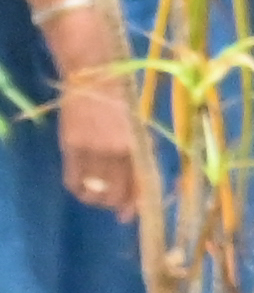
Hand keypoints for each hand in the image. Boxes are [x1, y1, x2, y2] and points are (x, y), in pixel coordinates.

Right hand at [52, 57, 137, 220]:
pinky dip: (79, 190)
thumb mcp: (143, 128)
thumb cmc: (126, 101)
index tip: (133, 215)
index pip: (139, 186)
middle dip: (117, 204)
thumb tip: (143, 189)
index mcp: (138, 146)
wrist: (95, 76)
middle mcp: (114, 151)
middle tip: (116, 205)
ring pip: (92, 191)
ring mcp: (90, 149)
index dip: (136, 205)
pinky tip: (83, 189)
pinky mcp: (70, 145)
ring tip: (99, 196)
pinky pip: (72, 180)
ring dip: (97, 200)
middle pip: (114, 193)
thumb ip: (144, 157)